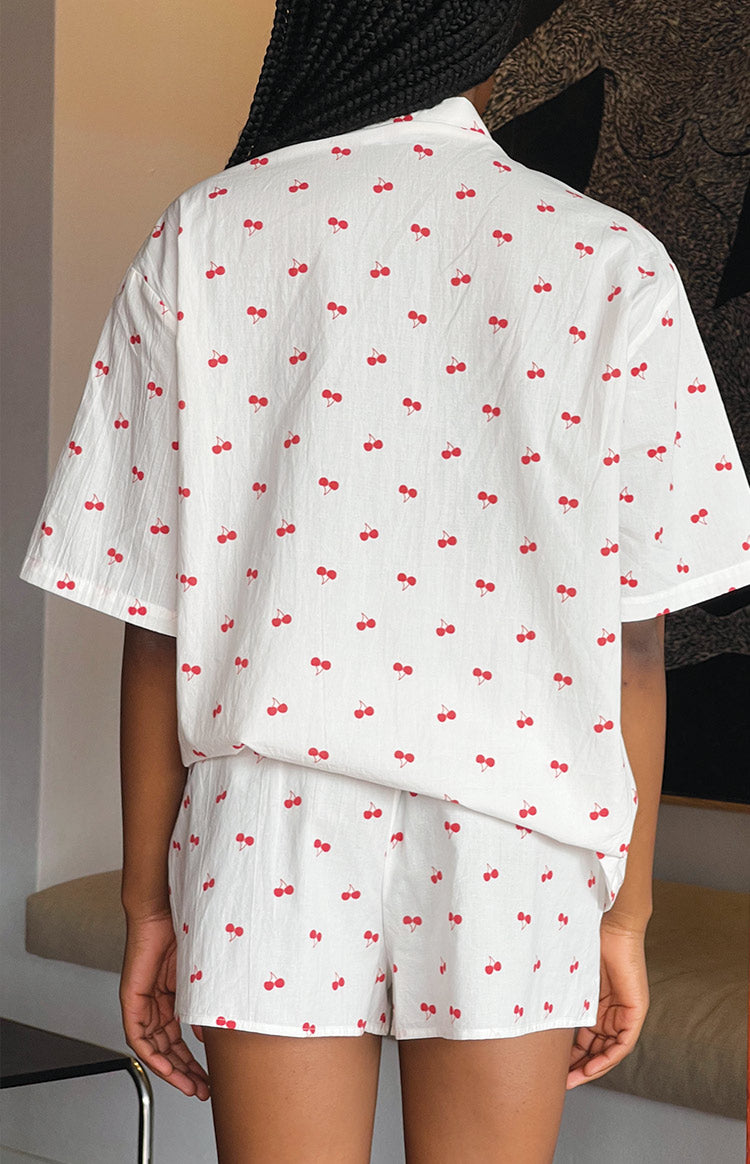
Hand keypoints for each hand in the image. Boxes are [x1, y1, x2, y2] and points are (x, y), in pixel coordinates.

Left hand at [119, 911, 210, 1099]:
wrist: (163, 908)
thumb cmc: (182, 931)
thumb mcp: (198, 977)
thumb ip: (200, 1006)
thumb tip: (205, 1036)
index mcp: (170, 997)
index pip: (178, 1039)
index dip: (191, 1061)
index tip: (205, 1078)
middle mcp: (154, 1003)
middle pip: (167, 1048)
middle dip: (185, 1072)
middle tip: (201, 1089)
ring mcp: (141, 1002)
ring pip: (153, 1047)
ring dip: (171, 1069)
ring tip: (190, 1085)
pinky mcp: (131, 997)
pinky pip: (137, 1035)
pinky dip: (151, 1053)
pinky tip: (166, 1066)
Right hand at [566, 918, 649, 1088]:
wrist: (610, 923)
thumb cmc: (587, 940)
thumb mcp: (570, 977)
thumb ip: (562, 996)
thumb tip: (536, 1008)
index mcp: (598, 1004)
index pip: (586, 1038)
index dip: (572, 1056)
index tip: (556, 1068)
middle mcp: (612, 1011)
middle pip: (597, 1048)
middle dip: (580, 1067)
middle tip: (562, 1081)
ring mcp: (625, 1011)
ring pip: (610, 1050)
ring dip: (593, 1067)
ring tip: (573, 1079)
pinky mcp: (636, 1010)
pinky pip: (624, 1043)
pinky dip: (608, 1057)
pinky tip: (593, 1067)